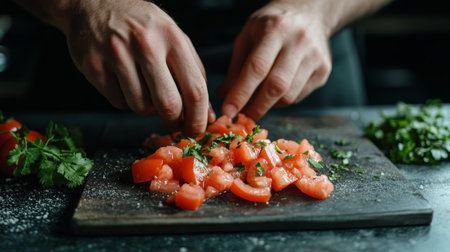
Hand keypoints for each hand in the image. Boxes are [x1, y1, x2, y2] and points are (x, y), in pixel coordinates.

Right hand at [61, 0, 213, 135]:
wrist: (94, 4)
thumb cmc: (143, 25)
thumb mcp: (174, 36)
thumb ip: (194, 72)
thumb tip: (208, 113)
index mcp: (172, 38)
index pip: (195, 89)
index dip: (199, 118)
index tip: (197, 131)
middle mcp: (145, 45)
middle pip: (168, 104)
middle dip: (174, 121)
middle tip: (174, 124)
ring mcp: (117, 55)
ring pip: (141, 107)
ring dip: (147, 108)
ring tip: (145, 90)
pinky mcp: (94, 66)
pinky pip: (118, 102)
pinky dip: (126, 101)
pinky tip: (125, 83)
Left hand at [217, 0, 331, 119]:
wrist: (311, 12)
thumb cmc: (273, 25)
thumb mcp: (248, 35)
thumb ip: (236, 66)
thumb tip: (223, 95)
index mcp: (276, 29)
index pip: (257, 68)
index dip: (241, 93)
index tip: (228, 111)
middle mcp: (299, 42)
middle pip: (276, 86)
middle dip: (255, 107)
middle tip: (241, 118)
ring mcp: (315, 57)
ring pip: (289, 96)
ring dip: (268, 106)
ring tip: (256, 102)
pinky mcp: (323, 71)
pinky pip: (299, 96)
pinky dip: (282, 101)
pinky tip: (274, 93)